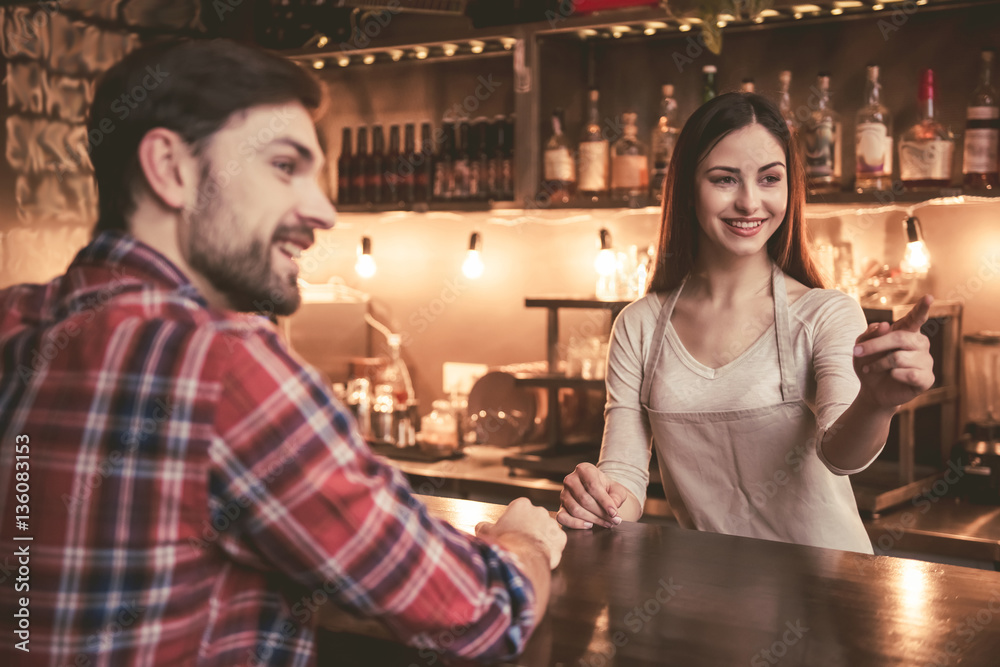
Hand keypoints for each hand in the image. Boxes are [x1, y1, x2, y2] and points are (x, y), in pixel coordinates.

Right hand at [476, 497, 566, 569]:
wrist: (521, 558)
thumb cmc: (504, 543)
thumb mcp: (487, 533)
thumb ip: (484, 526)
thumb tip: (480, 526)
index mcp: (521, 505)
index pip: (519, 510)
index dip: (515, 521)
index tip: (511, 530)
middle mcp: (539, 510)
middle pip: (534, 518)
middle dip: (529, 528)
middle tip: (521, 541)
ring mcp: (551, 523)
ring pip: (546, 530)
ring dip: (541, 537)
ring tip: (531, 550)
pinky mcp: (561, 537)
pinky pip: (557, 541)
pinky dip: (552, 547)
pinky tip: (543, 554)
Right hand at [558, 462, 627, 529]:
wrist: (596, 491)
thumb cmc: (606, 488)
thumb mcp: (616, 489)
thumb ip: (616, 497)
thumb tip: (613, 510)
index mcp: (584, 469)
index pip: (592, 486)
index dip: (604, 501)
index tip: (614, 513)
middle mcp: (571, 480)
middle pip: (584, 499)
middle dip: (601, 513)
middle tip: (613, 521)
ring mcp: (563, 493)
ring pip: (576, 510)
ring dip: (593, 519)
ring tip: (606, 523)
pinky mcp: (560, 506)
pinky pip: (563, 517)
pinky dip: (576, 524)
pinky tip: (589, 525)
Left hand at [853, 295, 934, 409]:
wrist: (871, 389)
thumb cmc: (869, 363)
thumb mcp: (861, 346)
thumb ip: (870, 334)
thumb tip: (885, 325)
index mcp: (907, 331)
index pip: (916, 317)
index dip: (922, 308)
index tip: (928, 297)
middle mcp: (920, 343)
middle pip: (900, 338)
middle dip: (875, 345)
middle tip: (857, 352)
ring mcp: (926, 361)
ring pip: (899, 358)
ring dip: (879, 364)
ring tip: (873, 368)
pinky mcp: (927, 378)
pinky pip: (909, 374)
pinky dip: (894, 375)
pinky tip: (892, 377)